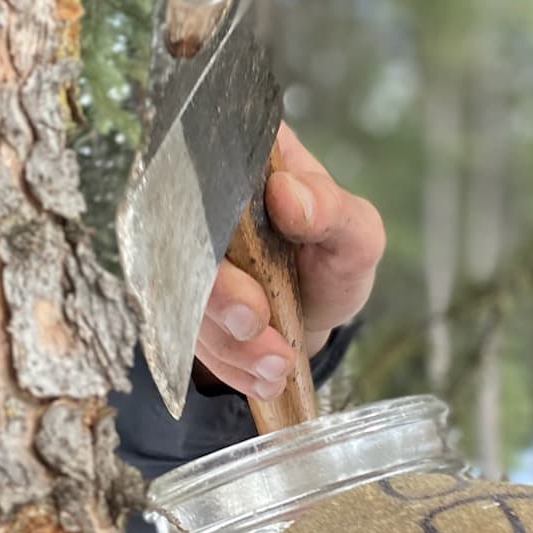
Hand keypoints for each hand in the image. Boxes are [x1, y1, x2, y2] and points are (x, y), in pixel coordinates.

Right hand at [193, 122, 384, 400]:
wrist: (310, 316)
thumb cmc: (332, 261)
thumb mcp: (356, 234)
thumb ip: (333, 211)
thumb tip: (288, 194)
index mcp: (247, 159)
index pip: (211, 156)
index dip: (218, 201)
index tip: (249, 246)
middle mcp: (201, 198)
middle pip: (180, 233)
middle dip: (217, 291)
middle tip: (254, 322)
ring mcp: (181, 253)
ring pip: (179, 294)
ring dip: (228, 339)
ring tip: (276, 364)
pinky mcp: (176, 301)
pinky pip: (185, 336)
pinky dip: (228, 363)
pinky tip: (262, 376)